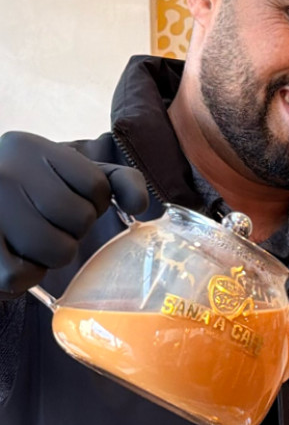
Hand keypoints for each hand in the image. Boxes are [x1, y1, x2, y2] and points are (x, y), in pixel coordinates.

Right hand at [0, 131, 147, 296]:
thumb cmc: (28, 194)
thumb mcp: (69, 173)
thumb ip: (116, 180)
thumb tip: (139, 205)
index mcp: (29, 147)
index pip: (96, 186)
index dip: (92, 203)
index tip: (66, 201)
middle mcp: (5, 172)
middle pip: (81, 220)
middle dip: (71, 230)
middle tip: (45, 223)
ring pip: (58, 251)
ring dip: (51, 255)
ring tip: (30, 240)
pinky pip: (22, 276)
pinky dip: (25, 276)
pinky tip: (14, 257)